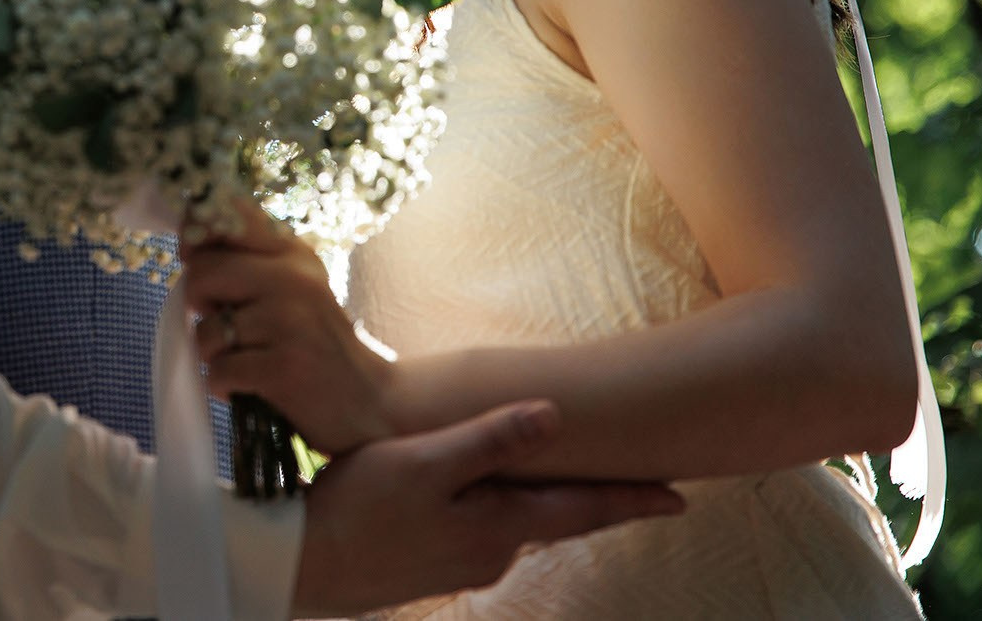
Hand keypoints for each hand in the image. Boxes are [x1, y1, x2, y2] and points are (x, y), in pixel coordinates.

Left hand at [182, 212, 394, 455]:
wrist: (367, 401)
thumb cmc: (314, 343)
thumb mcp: (291, 288)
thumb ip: (246, 262)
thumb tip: (187, 246)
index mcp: (292, 252)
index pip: (231, 212)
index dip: (195, 232)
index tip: (193, 257)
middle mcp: (294, 277)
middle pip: (203, 272)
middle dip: (198, 304)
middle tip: (225, 325)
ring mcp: (289, 322)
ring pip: (206, 329)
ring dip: (212, 354)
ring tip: (242, 359)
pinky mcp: (284, 367)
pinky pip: (219, 371)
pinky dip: (223, 385)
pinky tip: (248, 385)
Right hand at [290, 400, 683, 615]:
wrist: (300, 566)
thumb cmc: (358, 507)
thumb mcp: (424, 463)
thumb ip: (490, 440)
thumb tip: (556, 414)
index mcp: (498, 527)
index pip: (582, 510)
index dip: (631, 499)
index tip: (681, 496)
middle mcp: (489, 554)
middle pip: (553, 519)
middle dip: (592, 499)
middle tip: (637, 481)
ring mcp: (458, 564)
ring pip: (512, 524)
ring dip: (539, 502)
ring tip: (562, 479)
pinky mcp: (429, 565)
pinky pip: (478, 531)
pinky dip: (495, 510)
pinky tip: (480, 494)